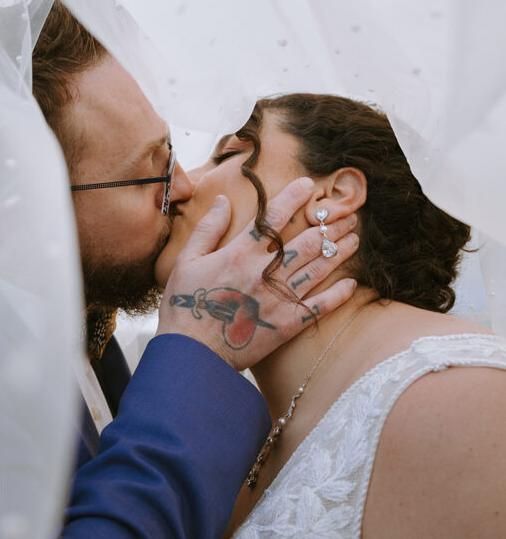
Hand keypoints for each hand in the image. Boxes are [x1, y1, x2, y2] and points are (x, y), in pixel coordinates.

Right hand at [156, 178, 358, 370]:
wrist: (193, 354)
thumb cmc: (185, 307)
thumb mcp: (186, 262)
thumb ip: (208, 230)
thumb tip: (223, 200)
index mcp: (239, 254)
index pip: (272, 218)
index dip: (293, 198)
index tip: (309, 185)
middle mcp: (264, 272)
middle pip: (306, 242)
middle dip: (328, 226)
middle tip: (347, 215)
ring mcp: (278, 298)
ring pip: (317, 268)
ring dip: (339, 252)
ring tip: (354, 239)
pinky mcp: (287, 324)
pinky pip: (319, 307)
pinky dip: (337, 294)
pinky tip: (351, 283)